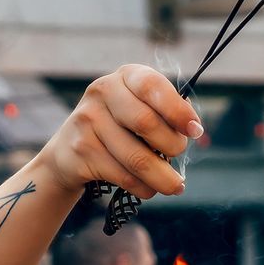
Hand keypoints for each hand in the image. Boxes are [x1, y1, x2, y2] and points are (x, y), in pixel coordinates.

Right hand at [37, 64, 202, 198]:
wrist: (68, 152)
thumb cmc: (118, 128)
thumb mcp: (139, 108)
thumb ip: (165, 113)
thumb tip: (193, 129)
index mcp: (125, 76)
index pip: (152, 86)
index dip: (177, 110)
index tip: (194, 131)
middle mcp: (103, 92)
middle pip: (146, 123)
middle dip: (172, 146)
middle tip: (178, 156)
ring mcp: (87, 120)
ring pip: (136, 158)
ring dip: (162, 177)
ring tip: (174, 185)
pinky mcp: (80, 151)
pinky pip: (123, 176)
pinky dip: (143, 187)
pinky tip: (149, 188)